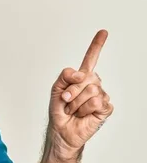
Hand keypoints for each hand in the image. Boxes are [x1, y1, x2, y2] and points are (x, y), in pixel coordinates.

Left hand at [49, 30, 113, 156]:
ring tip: (73, 110)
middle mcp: (93, 83)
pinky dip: (84, 109)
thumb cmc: (59, 110)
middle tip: (66, 101)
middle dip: (71, 91)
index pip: (91, 59)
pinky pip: (96, 101)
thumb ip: (65, 76)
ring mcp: (101, 95)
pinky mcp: (105, 107)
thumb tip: (81, 73)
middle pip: (86, 77)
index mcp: (81, 78)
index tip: (103, 32)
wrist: (61, 130)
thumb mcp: (56, 90)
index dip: (97, 46)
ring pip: (91, 89)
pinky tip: (82, 114)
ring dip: (76, 102)